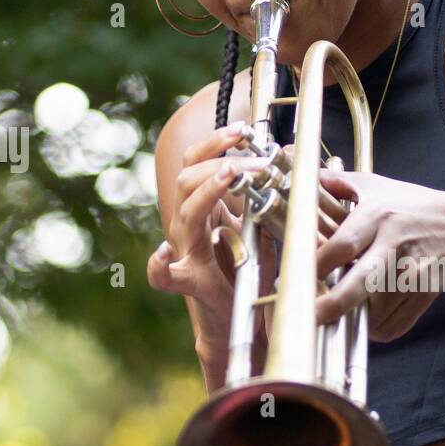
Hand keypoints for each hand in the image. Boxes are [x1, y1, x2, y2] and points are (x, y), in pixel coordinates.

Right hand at [147, 121, 284, 333]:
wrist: (240, 317)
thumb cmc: (248, 271)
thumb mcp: (261, 227)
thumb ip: (267, 200)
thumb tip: (286, 162)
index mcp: (204, 205)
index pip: (198, 161)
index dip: (216, 142)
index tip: (244, 129)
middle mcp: (189, 222)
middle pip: (189, 177)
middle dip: (222, 160)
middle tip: (258, 159)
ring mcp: (185, 250)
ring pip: (185, 211)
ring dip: (209, 189)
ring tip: (230, 175)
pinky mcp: (188, 281)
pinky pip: (161, 275)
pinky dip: (158, 264)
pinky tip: (163, 254)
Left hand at [313, 168, 444, 341]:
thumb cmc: (413, 206)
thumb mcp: (377, 186)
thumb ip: (337, 182)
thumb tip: (303, 175)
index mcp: (377, 214)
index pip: (341, 245)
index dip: (316, 267)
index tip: (295, 281)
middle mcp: (395, 241)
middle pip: (362, 281)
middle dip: (334, 304)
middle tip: (312, 318)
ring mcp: (415, 267)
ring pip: (379, 309)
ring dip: (357, 321)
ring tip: (344, 317)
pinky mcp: (428, 289)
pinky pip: (398, 322)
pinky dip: (380, 329)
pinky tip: (371, 321)